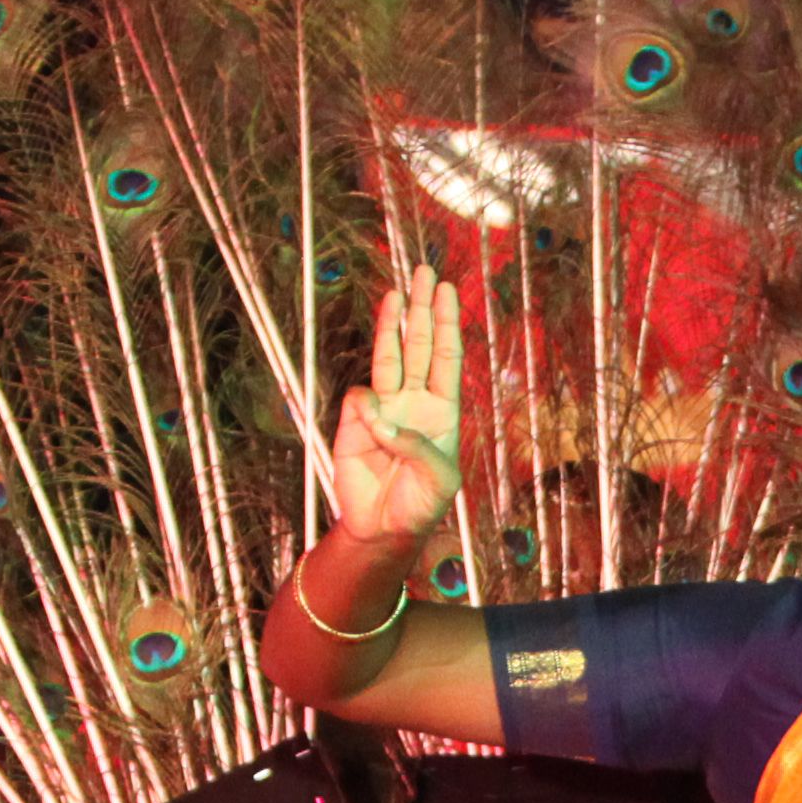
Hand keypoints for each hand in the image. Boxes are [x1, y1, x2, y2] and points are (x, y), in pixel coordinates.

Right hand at [324, 264, 461, 534]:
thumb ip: (417, 445)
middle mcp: (414, 401)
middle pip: (419, 345)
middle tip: (424, 272)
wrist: (383, 530)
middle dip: (421, 310)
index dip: (446, 324)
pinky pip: (359, 398)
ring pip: (389, 357)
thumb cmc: (421, 506)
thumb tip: (381, 415)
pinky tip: (372, 423)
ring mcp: (384, 408)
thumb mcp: (439, 480)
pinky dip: (366, 406)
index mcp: (443, 411)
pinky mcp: (354, 421)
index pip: (445, 358)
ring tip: (396, 293)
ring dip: (391, 326)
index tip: (447, 291)